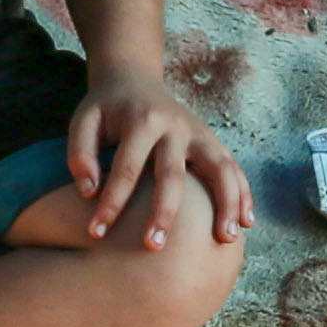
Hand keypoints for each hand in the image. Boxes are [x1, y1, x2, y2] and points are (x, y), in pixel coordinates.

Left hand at [68, 73, 250, 258]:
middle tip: (153, 248)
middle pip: (173, 174)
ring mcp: (199, 133)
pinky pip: (233, 167)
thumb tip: (88, 192)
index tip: (95, 233)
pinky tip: (247, 222)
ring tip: (225, 239)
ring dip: (225, 203)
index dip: (110, 203)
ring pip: (218, 168)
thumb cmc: (106, 108)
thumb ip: (80, 153)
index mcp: (141, 120)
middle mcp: (175, 126)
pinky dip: (243, 193)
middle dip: (164, 213)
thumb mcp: (84, 120)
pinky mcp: (212, 140)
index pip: (126, 168)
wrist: (135, 78)